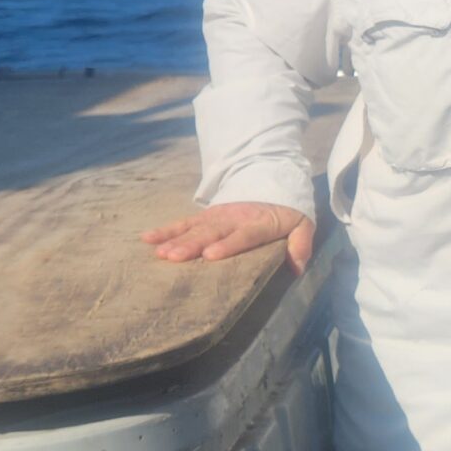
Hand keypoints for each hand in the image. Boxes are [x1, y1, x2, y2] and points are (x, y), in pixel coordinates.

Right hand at [143, 202, 314, 271]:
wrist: (272, 183)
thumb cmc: (286, 212)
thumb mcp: (303, 225)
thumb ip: (301, 244)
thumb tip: (297, 268)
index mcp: (258, 223)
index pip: (242, 236)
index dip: (227, 245)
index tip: (210, 255)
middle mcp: (233, 219)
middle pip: (211, 233)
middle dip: (191, 245)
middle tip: (173, 257)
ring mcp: (216, 217)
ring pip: (194, 228)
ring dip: (175, 240)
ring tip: (159, 253)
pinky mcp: (205, 216)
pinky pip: (183, 223)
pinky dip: (165, 230)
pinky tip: (148, 238)